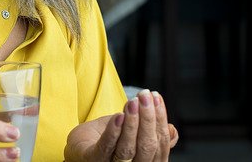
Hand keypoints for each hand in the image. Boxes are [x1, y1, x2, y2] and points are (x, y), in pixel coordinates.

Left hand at [64, 89, 178, 161]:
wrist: (78, 145)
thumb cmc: (108, 139)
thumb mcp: (132, 132)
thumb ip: (150, 132)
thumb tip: (172, 130)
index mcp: (145, 161)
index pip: (160, 143)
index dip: (160, 120)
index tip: (156, 97)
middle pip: (147, 147)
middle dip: (148, 119)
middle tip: (145, 95)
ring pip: (128, 149)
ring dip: (132, 123)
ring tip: (132, 102)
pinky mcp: (93, 160)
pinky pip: (106, 148)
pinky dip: (114, 131)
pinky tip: (118, 115)